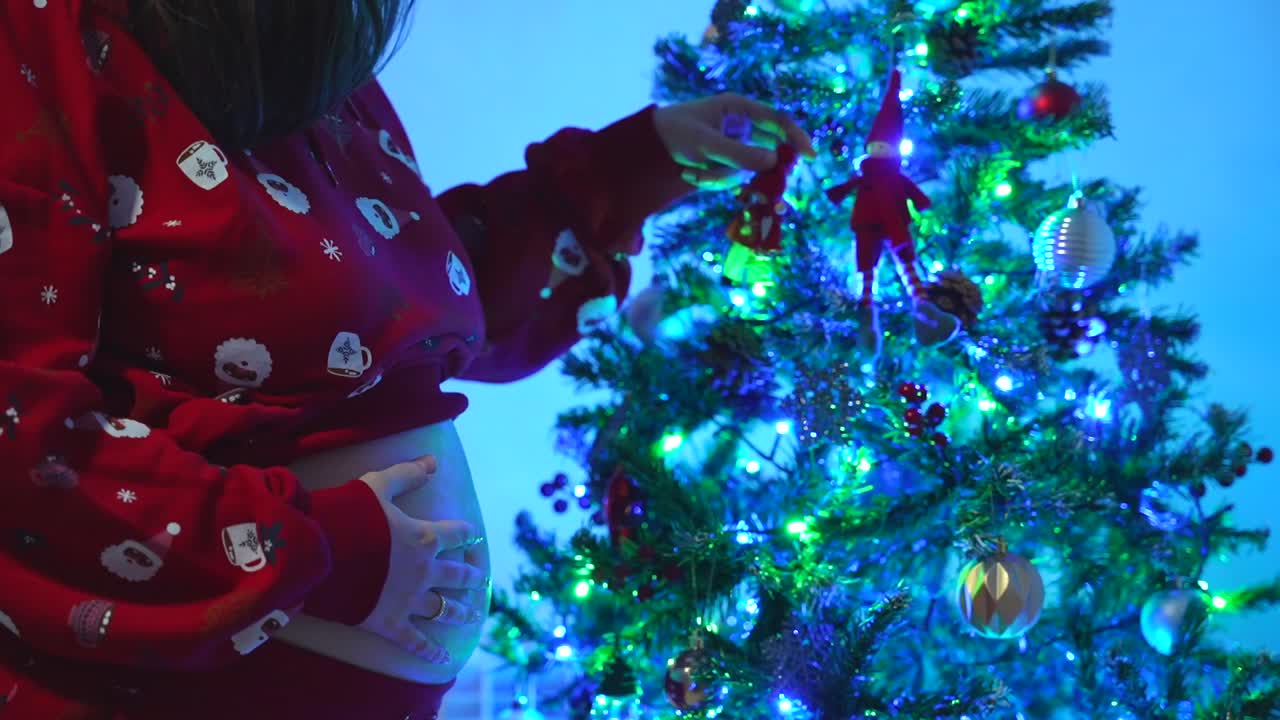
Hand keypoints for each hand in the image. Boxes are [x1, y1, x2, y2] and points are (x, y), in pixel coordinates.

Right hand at [356, 455, 488, 663]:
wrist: (319, 551)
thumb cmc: (349, 514)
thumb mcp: (379, 485)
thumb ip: (408, 474)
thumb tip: (434, 459)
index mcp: (425, 538)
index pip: (457, 534)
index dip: (467, 534)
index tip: (475, 536)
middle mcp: (424, 571)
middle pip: (458, 575)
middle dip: (471, 576)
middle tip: (480, 579)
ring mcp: (409, 600)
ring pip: (445, 609)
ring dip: (461, 612)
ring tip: (473, 615)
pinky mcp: (390, 623)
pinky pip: (416, 641)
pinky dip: (430, 652)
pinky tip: (444, 660)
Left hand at [653, 93, 814, 189]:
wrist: (647, 146)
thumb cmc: (676, 132)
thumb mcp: (706, 143)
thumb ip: (738, 152)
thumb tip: (773, 161)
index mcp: (740, 108)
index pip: (777, 121)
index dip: (796, 137)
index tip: (810, 156)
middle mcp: (742, 126)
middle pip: (770, 148)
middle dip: (762, 168)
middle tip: (764, 185)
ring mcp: (734, 146)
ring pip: (747, 170)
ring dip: (722, 177)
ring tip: (692, 171)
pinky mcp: (725, 164)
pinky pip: (731, 179)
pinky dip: (712, 181)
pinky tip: (690, 173)